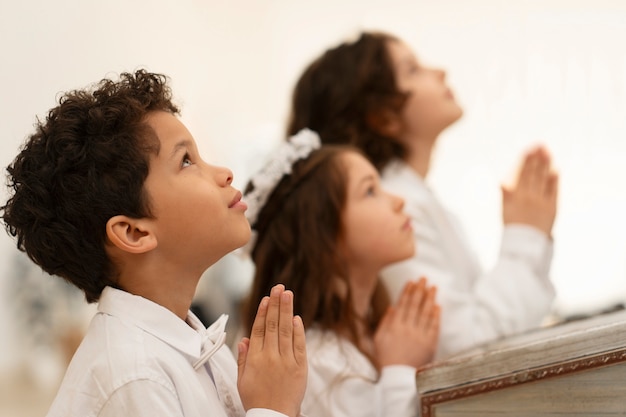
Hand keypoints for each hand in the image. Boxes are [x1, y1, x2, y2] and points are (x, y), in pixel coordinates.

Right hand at [237, 284, 306, 416]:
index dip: (263, 312)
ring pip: (286, 330)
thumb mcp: (242, 380)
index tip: (266, 298)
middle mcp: (271, 357)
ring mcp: (286, 361)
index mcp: (255, 359)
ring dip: (287, 310)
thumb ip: (243, 358)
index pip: (259, 329)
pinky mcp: (300, 367)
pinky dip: (298, 330)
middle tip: (279, 287)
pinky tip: (297, 317)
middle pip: (273, 325)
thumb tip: (244, 339)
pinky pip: (299, 345)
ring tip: (288, 293)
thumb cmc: (256, 400)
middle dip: (276, 304)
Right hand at [374, 278, 439, 368]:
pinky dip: (435, 315)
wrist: (399, 377)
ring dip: (429, 298)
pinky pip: (434, 326)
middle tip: (424, 278)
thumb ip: (385, 322)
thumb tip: (392, 307)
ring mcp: (420, 336)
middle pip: (415, 305)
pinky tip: (437, 306)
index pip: (403, 304)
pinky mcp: (430, 344)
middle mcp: (408, 328)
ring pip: (426, 313)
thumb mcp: (379, 339)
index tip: (411, 281)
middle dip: (419, 290)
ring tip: (433, 287)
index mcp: (395, 326)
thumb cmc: (386, 358)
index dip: (407, 291)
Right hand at [502, 145, 558, 235]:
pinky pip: (553, 190)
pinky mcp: (552, 208)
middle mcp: (528, 197)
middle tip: (540, 145)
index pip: (521, 174)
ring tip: (547, 153)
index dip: (525, 161)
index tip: (528, 149)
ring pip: (543, 179)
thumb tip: (502, 182)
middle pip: (533, 174)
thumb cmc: (513, 228)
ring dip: (545, 165)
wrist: (524, 246)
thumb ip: (506, 195)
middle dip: (536, 159)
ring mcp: (541, 202)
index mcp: (515, 196)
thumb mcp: (505, 210)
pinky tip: (555, 170)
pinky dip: (554, 180)